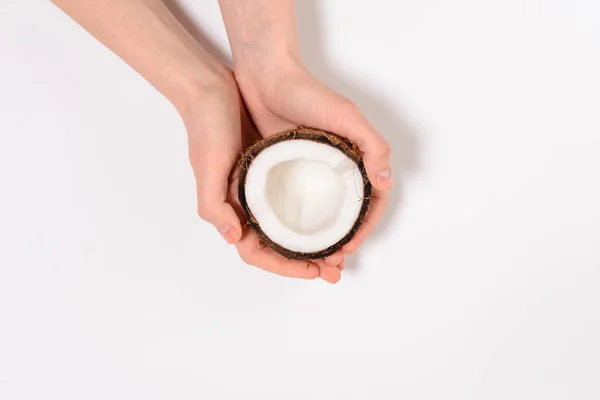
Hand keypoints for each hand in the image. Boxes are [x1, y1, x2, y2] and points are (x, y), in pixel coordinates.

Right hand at [178, 70, 342, 282]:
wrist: (213, 88)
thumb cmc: (206, 127)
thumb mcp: (207, 166)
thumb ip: (214, 204)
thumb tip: (233, 237)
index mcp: (230, 209)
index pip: (257, 252)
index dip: (286, 267)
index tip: (316, 271)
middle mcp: (247, 203)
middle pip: (278, 245)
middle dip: (307, 261)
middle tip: (337, 268)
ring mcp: (260, 187)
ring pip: (289, 225)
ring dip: (313, 240)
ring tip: (341, 247)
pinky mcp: (272, 168)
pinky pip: (295, 198)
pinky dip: (313, 211)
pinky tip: (334, 211)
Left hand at [234, 61, 391, 257]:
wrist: (265, 77)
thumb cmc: (308, 93)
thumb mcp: (346, 116)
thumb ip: (372, 146)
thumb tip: (386, 183)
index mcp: (354, 160)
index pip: (370, 202)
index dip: (364, 228)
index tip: (349, 247)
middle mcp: (334, 170)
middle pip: (346, 215)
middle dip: (343, 243)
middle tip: (332, 266)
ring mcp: (309, 173)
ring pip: (320, 215)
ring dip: (321, 241)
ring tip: (314, 262)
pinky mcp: (283, 172)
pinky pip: (293, 204)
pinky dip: (296, 225)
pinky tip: (290, 240)